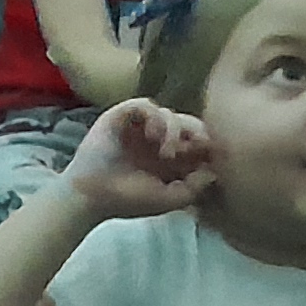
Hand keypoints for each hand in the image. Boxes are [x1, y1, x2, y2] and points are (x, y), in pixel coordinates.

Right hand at [65, 98, 216, 220]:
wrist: (91, 196)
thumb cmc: (127, 200)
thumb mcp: (168, 200)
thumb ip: (194, 188)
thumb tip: (214, 171)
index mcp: (169, 158)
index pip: (196, 141)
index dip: (205, 144)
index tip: (207, 155)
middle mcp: (155, 139)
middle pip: (187, 122)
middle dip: (195, 133)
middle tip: (194, 147)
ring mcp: (139, 126)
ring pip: (169, 112)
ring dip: (174, 129)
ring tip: (166, 152)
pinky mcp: (121, 115)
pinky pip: (146, 104)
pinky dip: (154, 116)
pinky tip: (153, 137)